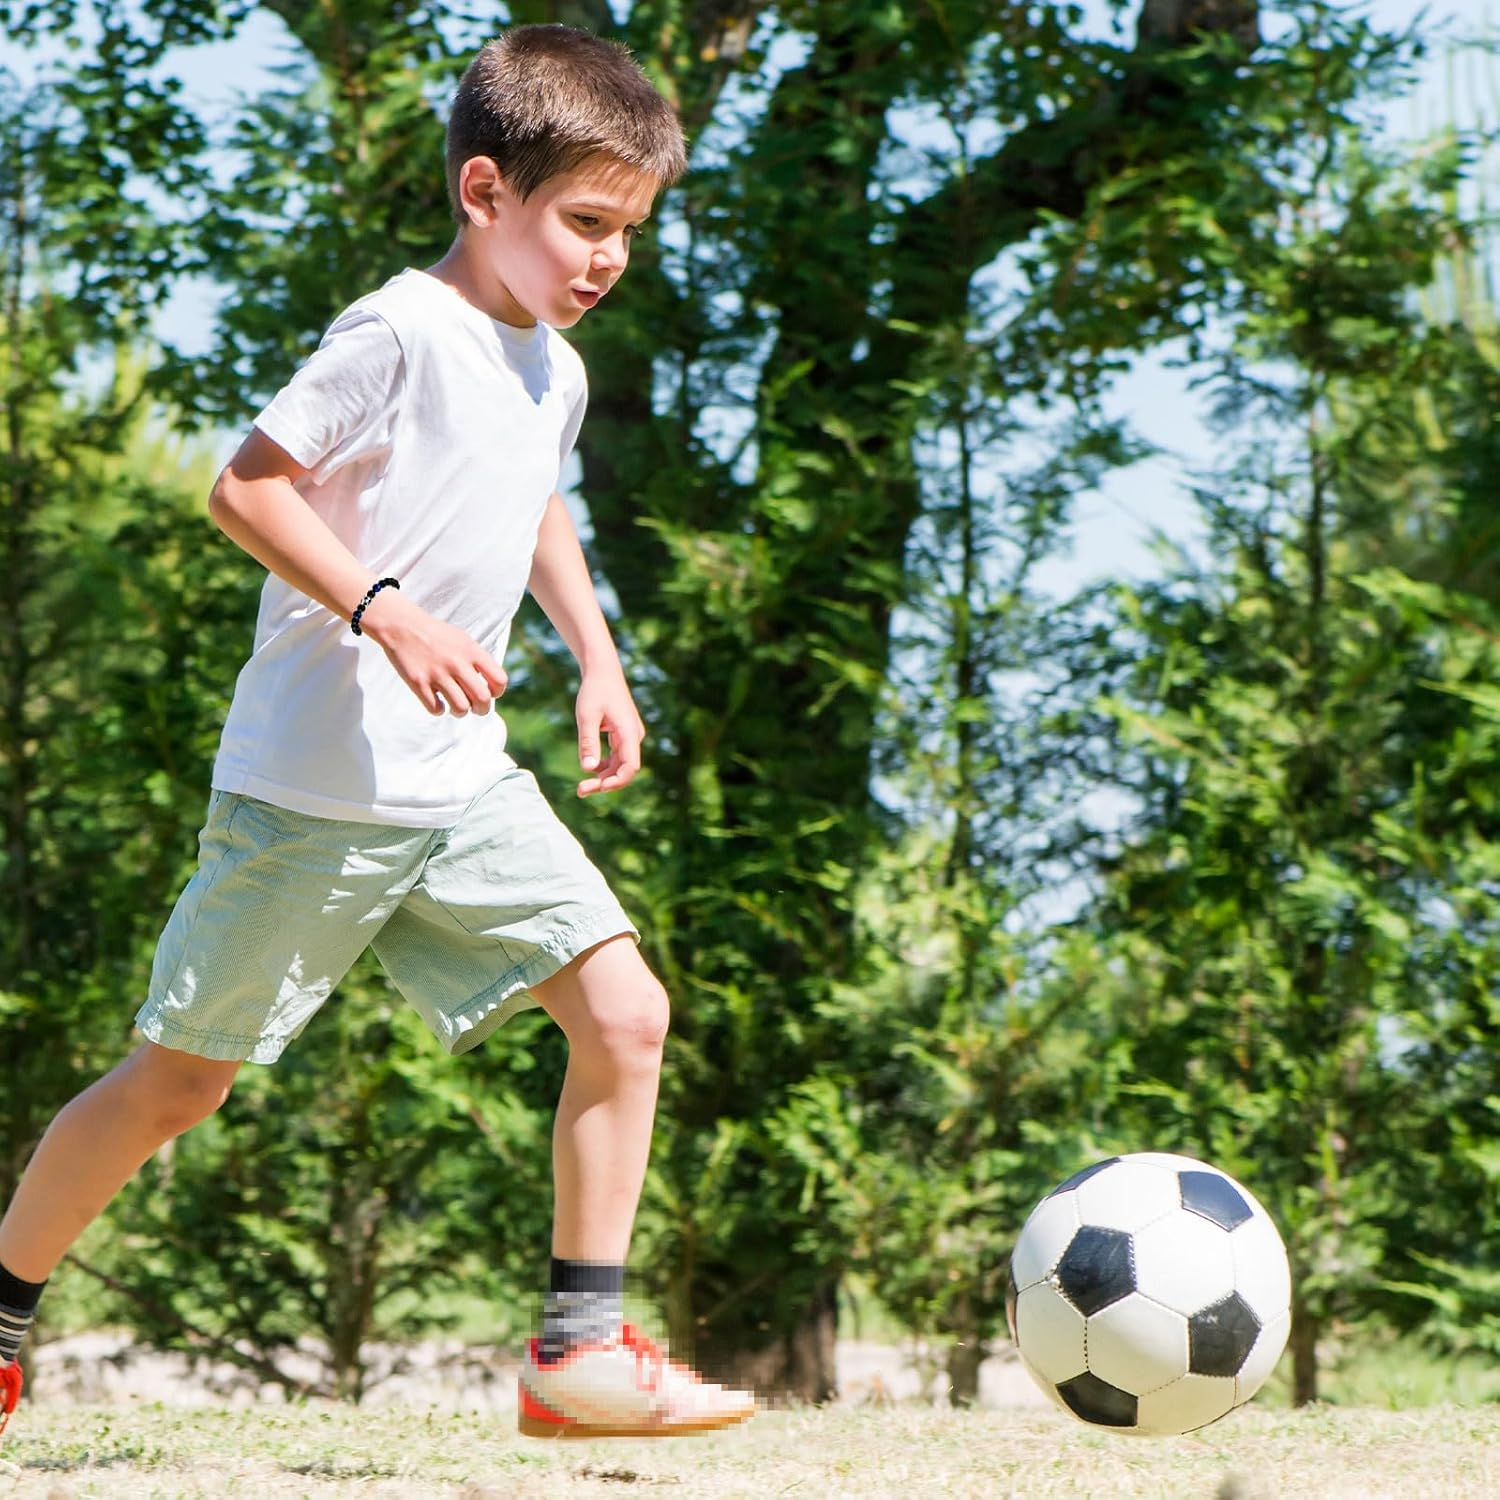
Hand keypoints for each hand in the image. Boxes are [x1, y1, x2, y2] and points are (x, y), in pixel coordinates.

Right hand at [357, 588, 507, 715]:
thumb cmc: (437, 635)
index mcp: (472, 651)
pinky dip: (438, 710)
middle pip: (483, 699)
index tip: (488, 691)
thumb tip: (492, 689)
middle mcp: (457, 663)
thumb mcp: (464, 641)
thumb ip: (479, 661)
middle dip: (481, 709)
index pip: (500, 680)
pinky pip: (436, 709)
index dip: (497, 692)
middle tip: (474, 707)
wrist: (402, 625)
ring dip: (459, 711)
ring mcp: (437, 673)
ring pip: (461, 708)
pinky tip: (437, 701)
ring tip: (454, 704)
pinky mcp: (418, 682)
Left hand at [574, 668, 643, 796]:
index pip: (630, 767)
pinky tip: (591, 768)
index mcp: (629, 732)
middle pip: (624, 770)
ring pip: (620, 765)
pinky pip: (616, 757)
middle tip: (580, 791)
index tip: (598, 787)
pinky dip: (604, 766)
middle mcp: (634, 736)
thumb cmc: (594, 690)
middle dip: (605, 783)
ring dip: (604, 777)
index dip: (616, 781)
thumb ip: (588, 742)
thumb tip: (587, 769)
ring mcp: (630, 736)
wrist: (602, 670)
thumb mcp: (586, 716)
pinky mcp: (623, 734)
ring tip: (582, 786)